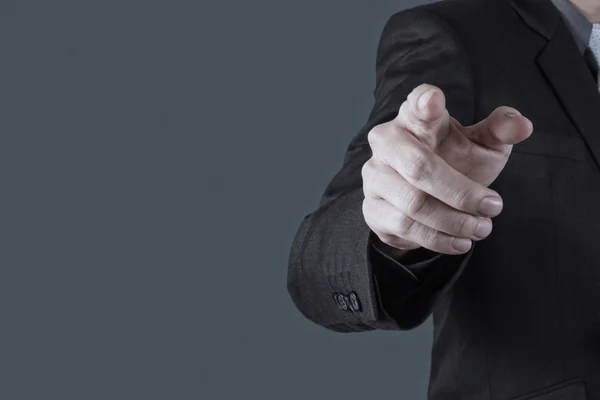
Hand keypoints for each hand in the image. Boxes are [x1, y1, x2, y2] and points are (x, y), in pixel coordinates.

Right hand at [362, 83, 532, 254]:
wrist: (424, 197)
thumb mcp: (482, 145)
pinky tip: (460, 241)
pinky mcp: (371, 208)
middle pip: (418, 166)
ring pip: (412, 204)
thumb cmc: (454, 161)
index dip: (423, 102)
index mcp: (415, 118)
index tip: (433, 100)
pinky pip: (403, 227)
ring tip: (483, 228)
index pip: (416, 105)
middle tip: (494, 206)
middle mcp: (387, 143)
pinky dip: (437, 239)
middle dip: (461, 192)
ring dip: (454, 221)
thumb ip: (500, 131)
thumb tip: (521, 125)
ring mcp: (375, 177)